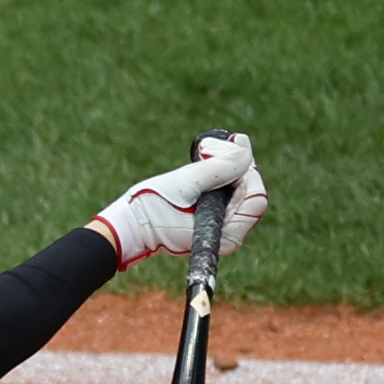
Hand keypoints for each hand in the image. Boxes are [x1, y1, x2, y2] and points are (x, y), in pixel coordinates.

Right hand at [90, 133, 269, 269]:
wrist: (127, 226)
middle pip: (250, 190)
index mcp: (226, 235)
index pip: (256, 196)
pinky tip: (204, 159)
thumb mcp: (185, 184)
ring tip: (202, 152)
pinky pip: (228, 189)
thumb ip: (218, 168)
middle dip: (234, 163)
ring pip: (240, 186)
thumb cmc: (150, 210)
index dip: (246, 169)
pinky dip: (219, 171)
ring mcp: (221, 226)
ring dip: (225, 164)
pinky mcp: (212, 217)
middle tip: (208, 148)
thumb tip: (245, 152)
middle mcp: (228, 233)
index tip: (228, 149)